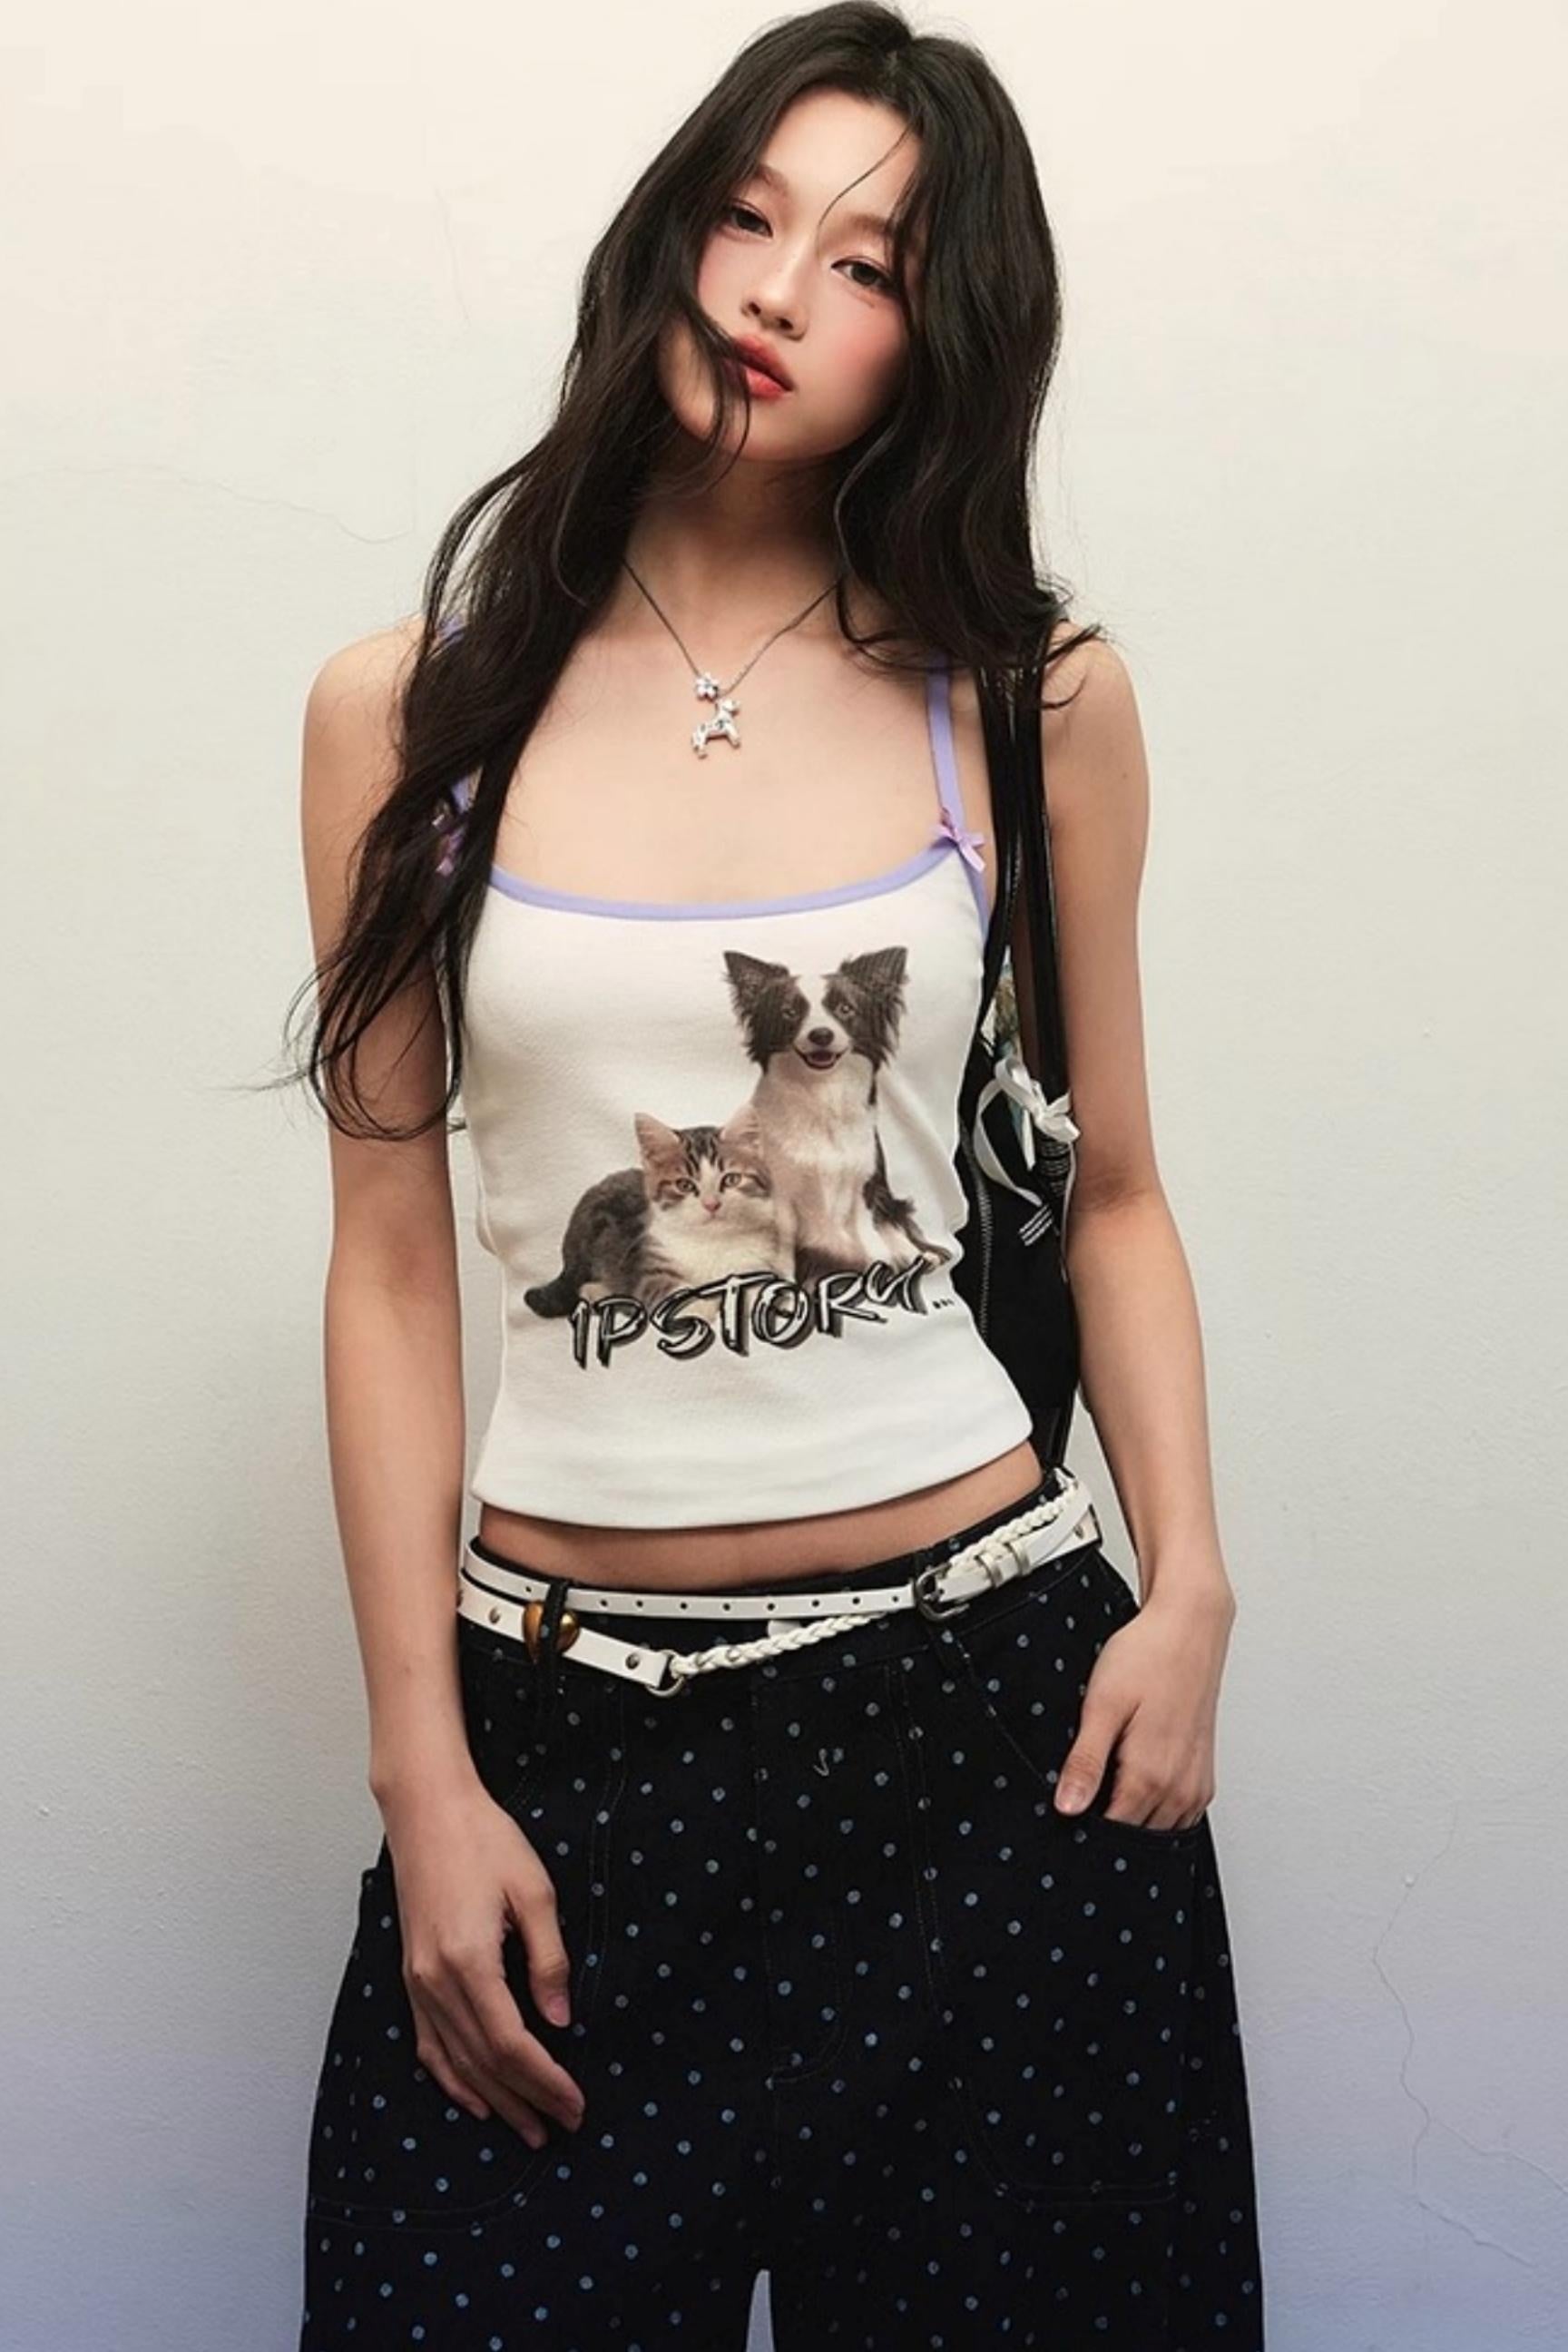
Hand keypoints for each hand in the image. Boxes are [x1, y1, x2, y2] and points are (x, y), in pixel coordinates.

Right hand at [378, 1777, 586, 2149]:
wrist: (428, 1811)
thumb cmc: (485, 1841)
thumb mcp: (534, 1891)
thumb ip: (549, 1961)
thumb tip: (561, 2021)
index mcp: (470, 1962)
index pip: (513, 2044)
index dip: (546, 2080)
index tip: (576, 2103)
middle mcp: (436, 1982)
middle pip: (485, 2062)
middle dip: (526, 2100)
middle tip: (562, 2127)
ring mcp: (417, 1982)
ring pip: (456, 2061)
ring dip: (493, 2100)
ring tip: (527, 2128)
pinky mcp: (410, 1976)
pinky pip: (428, 2043)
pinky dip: (451, 2078)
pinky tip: (473, 2098)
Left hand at [1053, 1579, 1235, 1832]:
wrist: (1189, 1627)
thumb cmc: (1148, 1656)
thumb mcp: (1101, 1706)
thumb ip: (1085, 1763)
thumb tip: (1067, 1807)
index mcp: (1151, 1775)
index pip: (1113, 1833)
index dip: (1086, 1829)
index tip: (1068, 1814)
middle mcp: (1179, 1786)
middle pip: (1137, 1834)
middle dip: (1109, 1826)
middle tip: (1086, 1791)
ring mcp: (1195, 1782)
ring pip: (1159, 1828)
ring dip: (1135, 1818)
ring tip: (1111, 1782)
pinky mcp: (1203, 1772)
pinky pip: (1179, 1813)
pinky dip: (1158, 1809)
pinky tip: (1138, 1782)